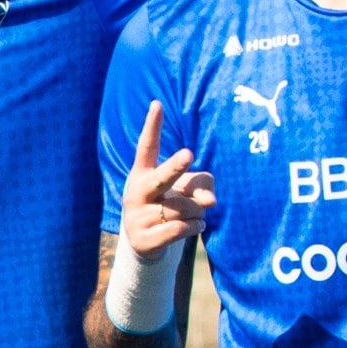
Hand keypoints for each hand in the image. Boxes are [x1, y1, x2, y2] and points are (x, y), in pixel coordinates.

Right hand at [116, 102, 214, 256]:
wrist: (146, 242)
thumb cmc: (170, 204)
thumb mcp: (187, 189)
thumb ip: (203, 185)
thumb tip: (209, 201)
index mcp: (143, 173)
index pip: (147, 146)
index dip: (152, 126)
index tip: (157, 104)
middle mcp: (136, 192)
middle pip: (162, 178)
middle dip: (175, 167)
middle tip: (189, 154)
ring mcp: (137, 217)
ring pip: (185, 208)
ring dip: (197, 212)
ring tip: (191, 216)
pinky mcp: (144, 239)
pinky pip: (183, 228)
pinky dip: (196, 227)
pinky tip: (194, 226)